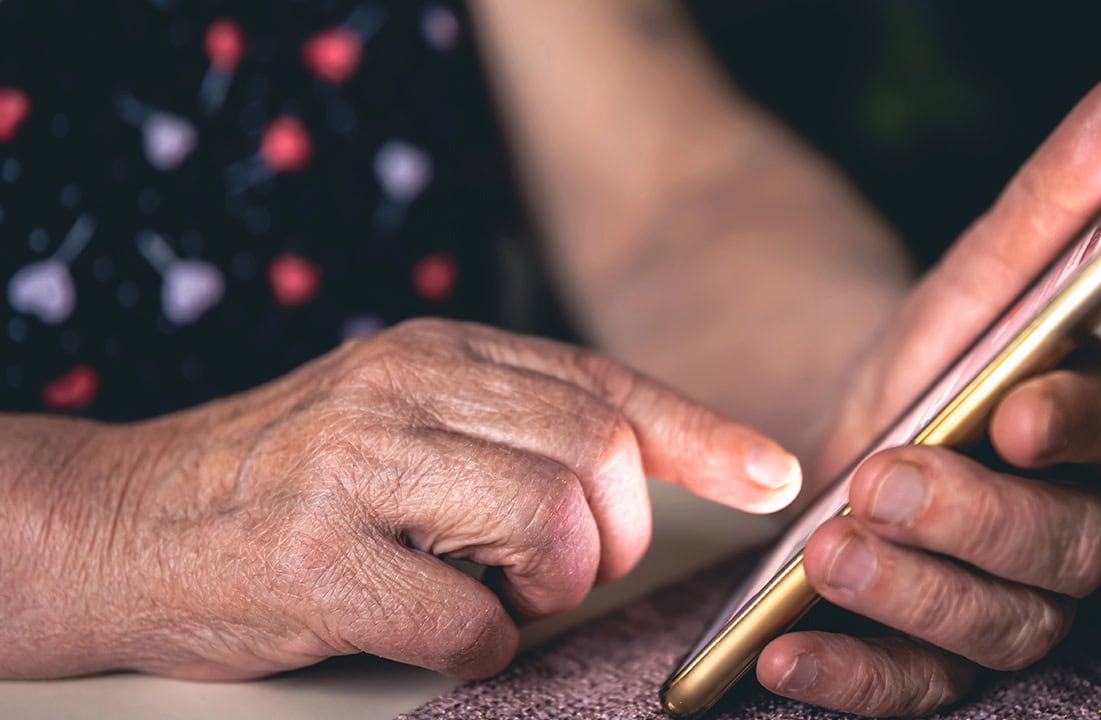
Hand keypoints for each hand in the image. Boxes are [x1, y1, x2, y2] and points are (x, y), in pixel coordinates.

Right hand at [3, 319, 799, 679]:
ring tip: (486, 592)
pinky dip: (476, 647)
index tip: (770, 480)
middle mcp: (405, 391)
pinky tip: (435, 628)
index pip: (606, 384)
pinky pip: (468, 624)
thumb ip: (517, 430)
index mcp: (440, 353)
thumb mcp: (409, 420)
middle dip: (607, 537)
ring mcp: (358, 469)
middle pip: (597, 459)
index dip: (701, 435)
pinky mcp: (318, 559)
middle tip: (553, 568)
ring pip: (550, 527)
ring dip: (544, 589)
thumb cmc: (292, 479)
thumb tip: (647, 472)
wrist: (130, 519)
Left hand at [755, 77, 1100, 715]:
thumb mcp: (966, 286)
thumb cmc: (932, 364)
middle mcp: (1074, 533)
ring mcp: (1009, 608)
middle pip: (1057, 554)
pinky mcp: (936, 658)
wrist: (865, 435)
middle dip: (970, 521)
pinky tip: (781, 657)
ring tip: (826, 554)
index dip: (1071, 430)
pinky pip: (911, 687)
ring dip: (911, 595)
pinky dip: (850, 680)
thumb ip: (1043, 208)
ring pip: (992, 629)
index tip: (1010, 409)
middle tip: (882, 482)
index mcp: (1096, 436)